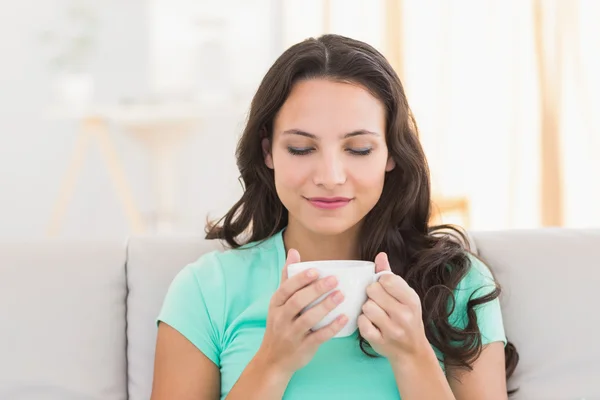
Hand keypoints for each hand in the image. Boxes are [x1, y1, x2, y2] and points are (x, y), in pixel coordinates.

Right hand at [255, 249, 348, 375]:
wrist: (274, 359)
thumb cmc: (280, 324)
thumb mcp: (279, 302)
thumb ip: (287, 277)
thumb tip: (294, 252)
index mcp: (275, 304)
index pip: (286, 289)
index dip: (300, 279)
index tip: (316, 270)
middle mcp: (281, 318)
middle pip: (297, 302)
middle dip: (315, 290)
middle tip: (334, 280)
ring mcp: (292, 334)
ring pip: (308, 319)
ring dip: (325, 307)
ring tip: (340, 295)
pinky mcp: (303, 347)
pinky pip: (318, 337)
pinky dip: (331, 327)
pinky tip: (343, 318)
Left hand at [357, 252, 429, 362]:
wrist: (412, 351)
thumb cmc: (407, 318)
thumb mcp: (405, 296)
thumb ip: (391, 275)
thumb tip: (380, 255)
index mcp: (411, 300)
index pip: (387, 279)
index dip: (381, 281)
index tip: (384, 289)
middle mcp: (404, 315)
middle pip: (373, 290)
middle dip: (372, 294)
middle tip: (379, 302)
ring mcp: (392, 330)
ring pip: (366, 306)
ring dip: (367, 309)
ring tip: (375, 313)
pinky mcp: (379, 341)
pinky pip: (362, 323)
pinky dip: (363, 322)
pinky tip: (371, 324)